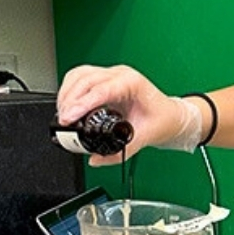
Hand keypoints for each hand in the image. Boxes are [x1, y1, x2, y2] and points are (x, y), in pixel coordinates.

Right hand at [56, 65, 186, 165]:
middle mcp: (120, 75)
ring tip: (63, 115)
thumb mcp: (143, 138)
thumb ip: (119, 152)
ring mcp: (112, 75)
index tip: (68, 119)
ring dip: (66, 93)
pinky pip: (81, 77)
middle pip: (85, 79)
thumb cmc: (162, 120)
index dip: (81, 104)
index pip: (101, 90)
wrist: (170, 115)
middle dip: (70, 100)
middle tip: (63, 122)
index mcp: (133, 83)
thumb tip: (95, 159)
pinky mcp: (104, 80)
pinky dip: (69, 90)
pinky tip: (67, 105)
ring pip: (80, 75)